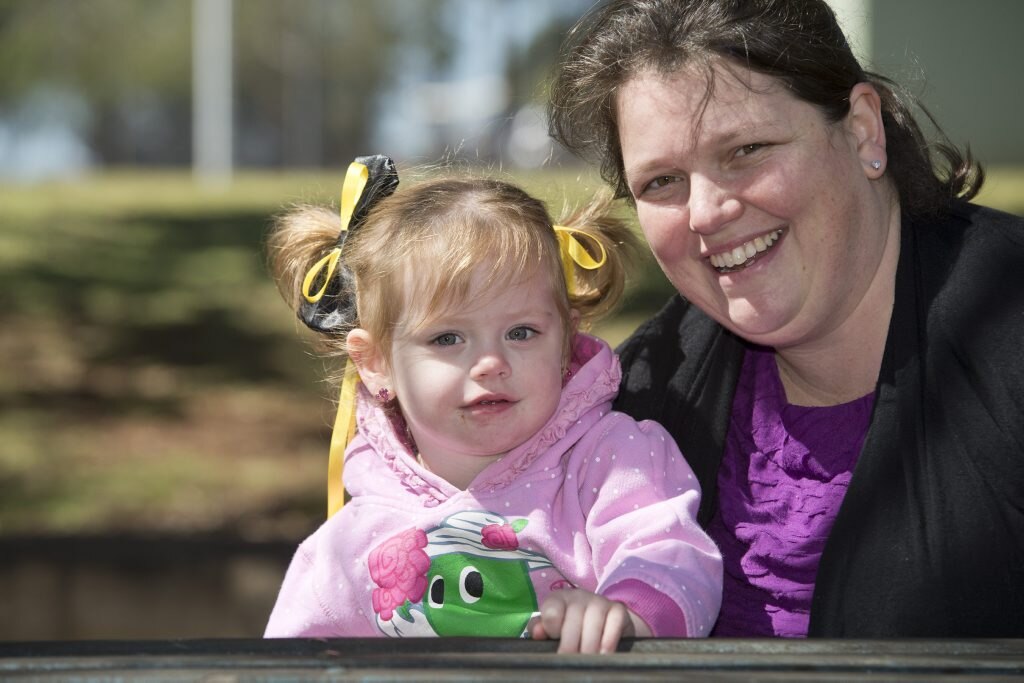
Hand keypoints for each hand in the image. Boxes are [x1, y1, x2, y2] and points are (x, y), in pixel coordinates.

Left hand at [530, 588, 649, 653]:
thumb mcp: (554, 629)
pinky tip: (603, 655)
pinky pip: (614, 623)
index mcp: (558, 599)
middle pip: (573, 619)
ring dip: (589, 646)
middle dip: (570, 645)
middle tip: (569, 662)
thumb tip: (537, 633)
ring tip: (586, 662)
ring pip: (593, 622)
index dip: (552, 631)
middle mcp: (578, 596)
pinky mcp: (618, 609)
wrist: (605, 624)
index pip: (551, 611)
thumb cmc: (571, 629)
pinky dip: (608, 642)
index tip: (554, 644)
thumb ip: (541, 629)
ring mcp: (599, 601)